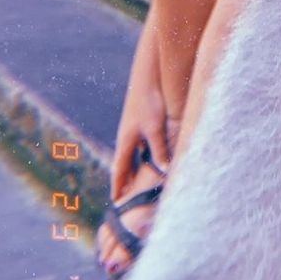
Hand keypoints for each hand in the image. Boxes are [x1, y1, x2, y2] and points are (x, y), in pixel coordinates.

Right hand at [111, 58, 172, 198]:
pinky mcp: (142, 124)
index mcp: (126, 141)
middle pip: (125, 165)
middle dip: (125, 182)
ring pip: (133, 157)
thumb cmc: (149, 102)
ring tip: (136, 185)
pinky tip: (150, 161)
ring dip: (134, 171)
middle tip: (124, 199)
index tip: (116, 202)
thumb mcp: (155, 129)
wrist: (148, 78)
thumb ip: (159, 150)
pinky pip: (141, 148)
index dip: (118, 186)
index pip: (120, 170)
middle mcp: (127, 138)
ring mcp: (134, 130)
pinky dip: (143, 159)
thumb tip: (165, 171)